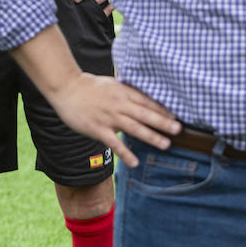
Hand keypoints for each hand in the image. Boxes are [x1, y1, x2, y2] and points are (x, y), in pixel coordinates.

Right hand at [43, 72, 179, 167]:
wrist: (67, 88)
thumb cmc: (90, 86)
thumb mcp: (112, 84)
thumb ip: (127, 91)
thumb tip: (143, 96)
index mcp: (123, 92)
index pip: (147, 101)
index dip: (163, 109)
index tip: (177, 116)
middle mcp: (119, 104)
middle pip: (145, 114)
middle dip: (163, 122)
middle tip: (179, 129)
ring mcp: (109, 117)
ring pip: (134, 128)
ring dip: (151, 136)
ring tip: (165, 144)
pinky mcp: (98, 129)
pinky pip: (114, 143)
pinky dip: (125, 153)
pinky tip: (135, 162)